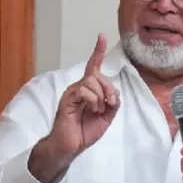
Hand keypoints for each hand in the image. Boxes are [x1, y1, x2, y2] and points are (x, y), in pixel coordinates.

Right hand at [48, 33, 120, 158]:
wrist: (71, 146)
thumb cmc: (85, 131)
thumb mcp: (106, 117)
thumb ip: (113, 103)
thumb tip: (115, 93)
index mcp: (88, 90)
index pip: (93, 66)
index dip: (97, 51)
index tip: (101, 36)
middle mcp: (79, 87)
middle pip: (98, 75)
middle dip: (109, 89)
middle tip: (110, 104)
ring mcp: (72, 92)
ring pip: (92, 82)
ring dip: (101, 96)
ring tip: (97, 110)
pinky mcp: (68, 98)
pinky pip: (85, 90)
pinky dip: (93, 100)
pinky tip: (92, 109)